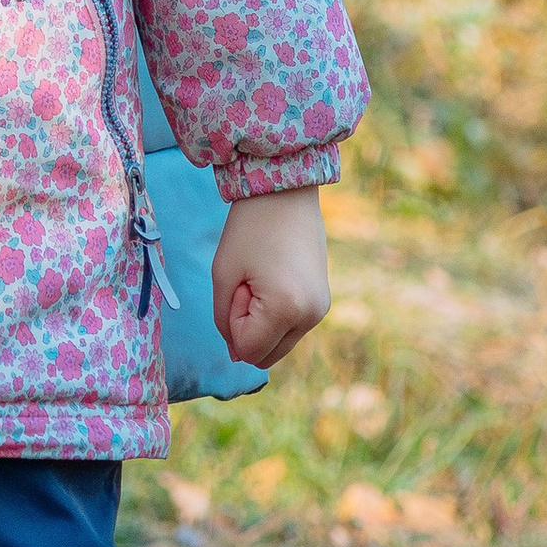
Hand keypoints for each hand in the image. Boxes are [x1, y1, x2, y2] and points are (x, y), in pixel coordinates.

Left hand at [214, 188, 331, 367]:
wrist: (286, 191)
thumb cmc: (250, 227)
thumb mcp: (224, 272)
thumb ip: (224, 320)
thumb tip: (238, 355)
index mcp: (287, 310)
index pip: (247, 349)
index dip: (232, 320)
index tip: (239, 283)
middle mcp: (310, 317)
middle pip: (265, 356)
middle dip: (247, 327)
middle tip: (248, 283)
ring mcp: (320, 311)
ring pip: (278, 345)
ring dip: (261, 322)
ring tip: (263, 278)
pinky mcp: (322, 304)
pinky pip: (290, 329)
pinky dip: (275, 315)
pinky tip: (274, 278)